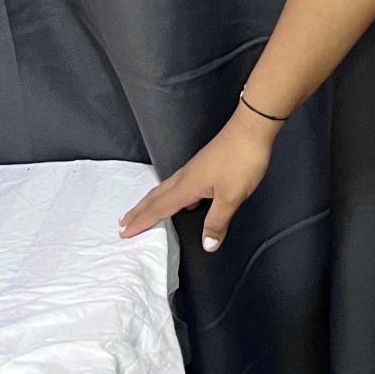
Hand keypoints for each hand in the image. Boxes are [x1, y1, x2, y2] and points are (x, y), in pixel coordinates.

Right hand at [117, 110, 276, 251]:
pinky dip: (171, 195)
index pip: (160, 208)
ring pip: (166, 189)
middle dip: (139, 211)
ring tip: (142, 212)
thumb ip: (217, 221)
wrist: (252, 127)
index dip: (142, 221)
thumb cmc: (242, 161)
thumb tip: (207, 246)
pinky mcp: (204, 164)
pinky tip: (183, 201)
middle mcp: (186, 176)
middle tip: (122, 223)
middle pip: (156, 196)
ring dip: (152, 202)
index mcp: (187, 186)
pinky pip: (179, 184)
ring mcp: (194, 168)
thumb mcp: (232, 196)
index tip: (124, 233)